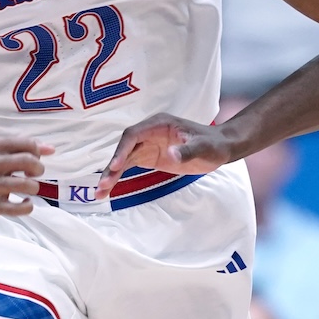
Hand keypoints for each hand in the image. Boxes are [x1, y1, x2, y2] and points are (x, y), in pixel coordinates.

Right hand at [0, 137, 52, 220]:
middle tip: (34, 174)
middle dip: (38, 168)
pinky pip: (17, 208)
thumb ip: (23, 149)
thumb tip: (51, 149)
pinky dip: (28, 206)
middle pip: (28, 161)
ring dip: (34, 187)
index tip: (33, 159)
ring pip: (25, 185)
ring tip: (29, 188)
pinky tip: (25, 203)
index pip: (27, 144)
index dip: (37, 152)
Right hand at [101, 113, 234, 194]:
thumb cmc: (212, 145)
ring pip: (123, 159)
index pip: (133, 135)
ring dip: (111, 175)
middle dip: (113, 166)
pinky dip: (118, 177)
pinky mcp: (148, 156)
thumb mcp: (203, 148)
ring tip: (99, 194)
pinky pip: (129, 166)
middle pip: (124, 148)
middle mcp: (148, 132)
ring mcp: (147, 144)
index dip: (122, 150)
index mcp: (159, 124)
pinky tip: (108, 190)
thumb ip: (187, 151)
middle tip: (103, 186)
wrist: (219, 148)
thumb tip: (171, 154)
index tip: (116, 166)